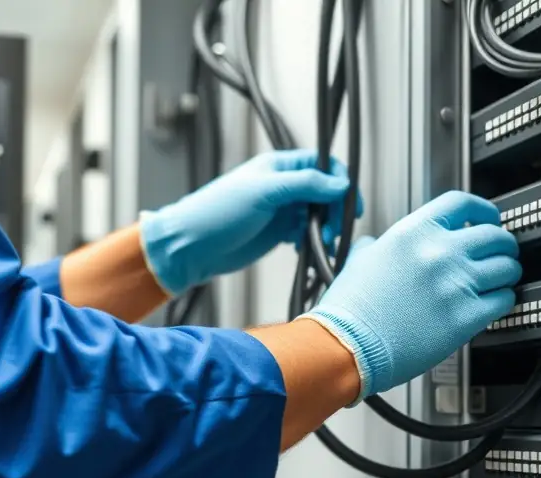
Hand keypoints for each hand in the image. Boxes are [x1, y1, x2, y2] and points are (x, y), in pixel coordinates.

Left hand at [139, 149, 362, 294]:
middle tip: (333, 232)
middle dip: (335, 211)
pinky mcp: (278, 233)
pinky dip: (313, 241)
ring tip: (322, 244)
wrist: (192, 245)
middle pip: (326, 192)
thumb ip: (304, 185)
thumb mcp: (264, 192)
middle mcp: (284, 186)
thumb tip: (341, 184)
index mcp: (280, 166)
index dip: (340, 182)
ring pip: (318, 215)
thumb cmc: (217, 211)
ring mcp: (281, 210)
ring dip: (326, 229)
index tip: (349, 203)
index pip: (323, 165)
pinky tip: (306, 249)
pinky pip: (306, 233)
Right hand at [302, 191, 520, 399]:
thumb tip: (375, 244)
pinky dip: (503, 300)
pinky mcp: (466, 316)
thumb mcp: (357, 262)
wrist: (347, 346)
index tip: (488, 219)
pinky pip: (504, 300)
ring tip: (498, 281)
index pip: (463, 204)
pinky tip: (492, 304)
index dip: (483, 210)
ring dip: (507, 273)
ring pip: (507, 267)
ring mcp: (456, 284)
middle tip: (499, 254)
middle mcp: (440, 253)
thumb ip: (374, 247)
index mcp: (413, 233)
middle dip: (502, 245)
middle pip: (495, 235)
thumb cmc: (349, 311)